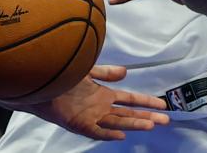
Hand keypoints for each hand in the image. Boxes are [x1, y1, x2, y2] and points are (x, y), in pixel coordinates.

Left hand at [23, 65, 168, 140]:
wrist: (40, 84)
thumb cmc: (62, 77)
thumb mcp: (87, 72)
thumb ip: (105, 73)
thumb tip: (125, 72)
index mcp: (103, 95)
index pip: (130, 100)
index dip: (146, 102)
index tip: (162, 104)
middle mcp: (100, 108)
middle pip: (128, 113)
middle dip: (147, 116)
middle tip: (166, 120)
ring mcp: (91, 116)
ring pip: (117, 122)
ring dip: (134, 124)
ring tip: (151, 125)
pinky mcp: (79, 123)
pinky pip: (96, 131)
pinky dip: (108, 133)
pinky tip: (121, 135)